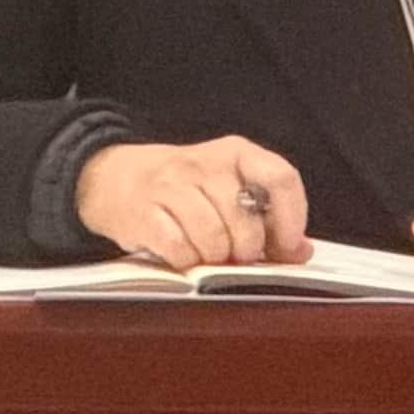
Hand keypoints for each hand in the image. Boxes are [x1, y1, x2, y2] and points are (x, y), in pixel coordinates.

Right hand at [75, 133, 312, 271]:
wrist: (112, 177)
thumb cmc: (181, 188)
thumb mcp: (226, 186)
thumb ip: (265, 215)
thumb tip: (300, 251)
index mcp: (236, 152)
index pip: (281, 177)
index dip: (291, 220)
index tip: (289, 248)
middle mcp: (205, 164)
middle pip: (244, 218)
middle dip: (245, 250)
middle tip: (237, 258)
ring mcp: (172, 185)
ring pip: (212, 238)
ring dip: (213, 259)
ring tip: (207, 255)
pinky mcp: (143, 212)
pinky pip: (178, 248)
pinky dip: (185, 261)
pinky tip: (182, 256)